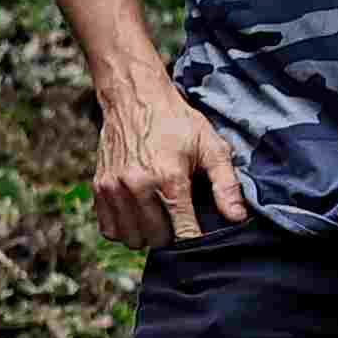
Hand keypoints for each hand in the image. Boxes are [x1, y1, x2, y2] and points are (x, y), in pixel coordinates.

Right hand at [85, 79, 250, 248]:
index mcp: (169, 179)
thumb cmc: (176, 122)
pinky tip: (137, 215)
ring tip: (158, 218)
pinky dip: (124, 229)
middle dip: (172, 235)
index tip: (200, 230)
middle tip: (179, 217)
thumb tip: (237, 218)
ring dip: (147, 235)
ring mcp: (114, 188)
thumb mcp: (210, 147)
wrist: (134, 98)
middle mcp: (137, 186)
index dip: (196, 237)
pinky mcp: (99, 187)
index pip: (184, 233)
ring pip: (132, 238)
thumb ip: (226, 184)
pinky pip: (109, 229)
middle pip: (157, 239)